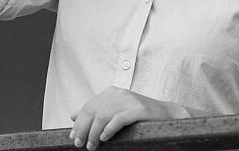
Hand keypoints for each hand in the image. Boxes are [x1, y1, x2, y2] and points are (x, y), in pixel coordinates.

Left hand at [69, 86, 189, 149]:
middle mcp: (119, 93)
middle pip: (93, 110)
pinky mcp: (139, 109)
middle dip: (83, 129)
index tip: (73, 137)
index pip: (88, 106)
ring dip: (94, 133)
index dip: (79, 123)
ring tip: (92, 146)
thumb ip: (95, 111)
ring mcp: (130, 100)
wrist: (165, 114)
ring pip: (103, 115)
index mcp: (112, 92)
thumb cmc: (138, 115)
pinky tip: (105, 138)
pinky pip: (119, 118)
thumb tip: (73, 114)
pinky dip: (109, 129)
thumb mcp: (114, 110)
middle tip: (80, 145)